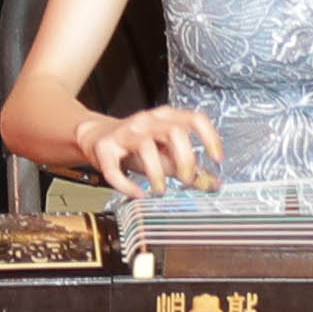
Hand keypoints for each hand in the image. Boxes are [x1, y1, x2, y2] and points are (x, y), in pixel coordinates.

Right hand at [81, 104, 225, 196]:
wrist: (95, 137)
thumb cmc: (135, 146)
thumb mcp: (166, 154)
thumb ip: (190, 168)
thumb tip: (214, 183)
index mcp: (166, 118)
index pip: (195, 119)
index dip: (210, 137)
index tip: (217, 159)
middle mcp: (147, 121)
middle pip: (174, 132)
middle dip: (184, 159)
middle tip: (186, 180)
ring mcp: (125, 132)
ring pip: (146, 146)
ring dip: (157, 173)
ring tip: (160, 189)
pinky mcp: (105, 148)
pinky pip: (115, 168)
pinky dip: (127, 185)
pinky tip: (137, 193)